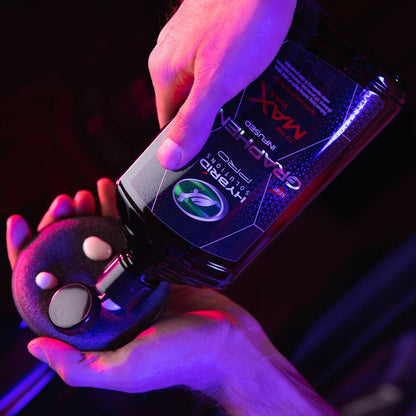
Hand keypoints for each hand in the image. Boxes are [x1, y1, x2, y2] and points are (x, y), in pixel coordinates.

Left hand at [6, 178, 336, 414]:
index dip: (26, 254)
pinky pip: (127, 234)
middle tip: (62, 202)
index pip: (45, 286)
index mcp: (91, 325)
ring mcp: (127, 280)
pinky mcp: (150, 265)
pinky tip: (109, 193)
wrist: (224, 340)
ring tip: (82, 193)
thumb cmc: (178, 359)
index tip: (20, 224)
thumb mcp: (124, 370)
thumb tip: (33, 344)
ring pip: (97, 241)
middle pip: (69, 257)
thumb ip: (78, 366)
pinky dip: (116, 213)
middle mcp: (105, 300)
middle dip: (58, 226)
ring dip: (85, 215)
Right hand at [149, 0, 295, 169]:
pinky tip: (252, 73)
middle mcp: (172, 54)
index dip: (188, 140)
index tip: (208, 151)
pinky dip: (233, 74)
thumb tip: (169, 156)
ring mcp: (191, 40)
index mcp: (164, 70)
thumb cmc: (244, 18)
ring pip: (204, 84)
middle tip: (236, 120)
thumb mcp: (218, 83)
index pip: (168, 123)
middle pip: (186, 104)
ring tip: (249, 94)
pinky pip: (217, 65)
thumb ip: (193, 122)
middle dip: (211, 117)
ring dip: (225, 95)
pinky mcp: (211, 31)